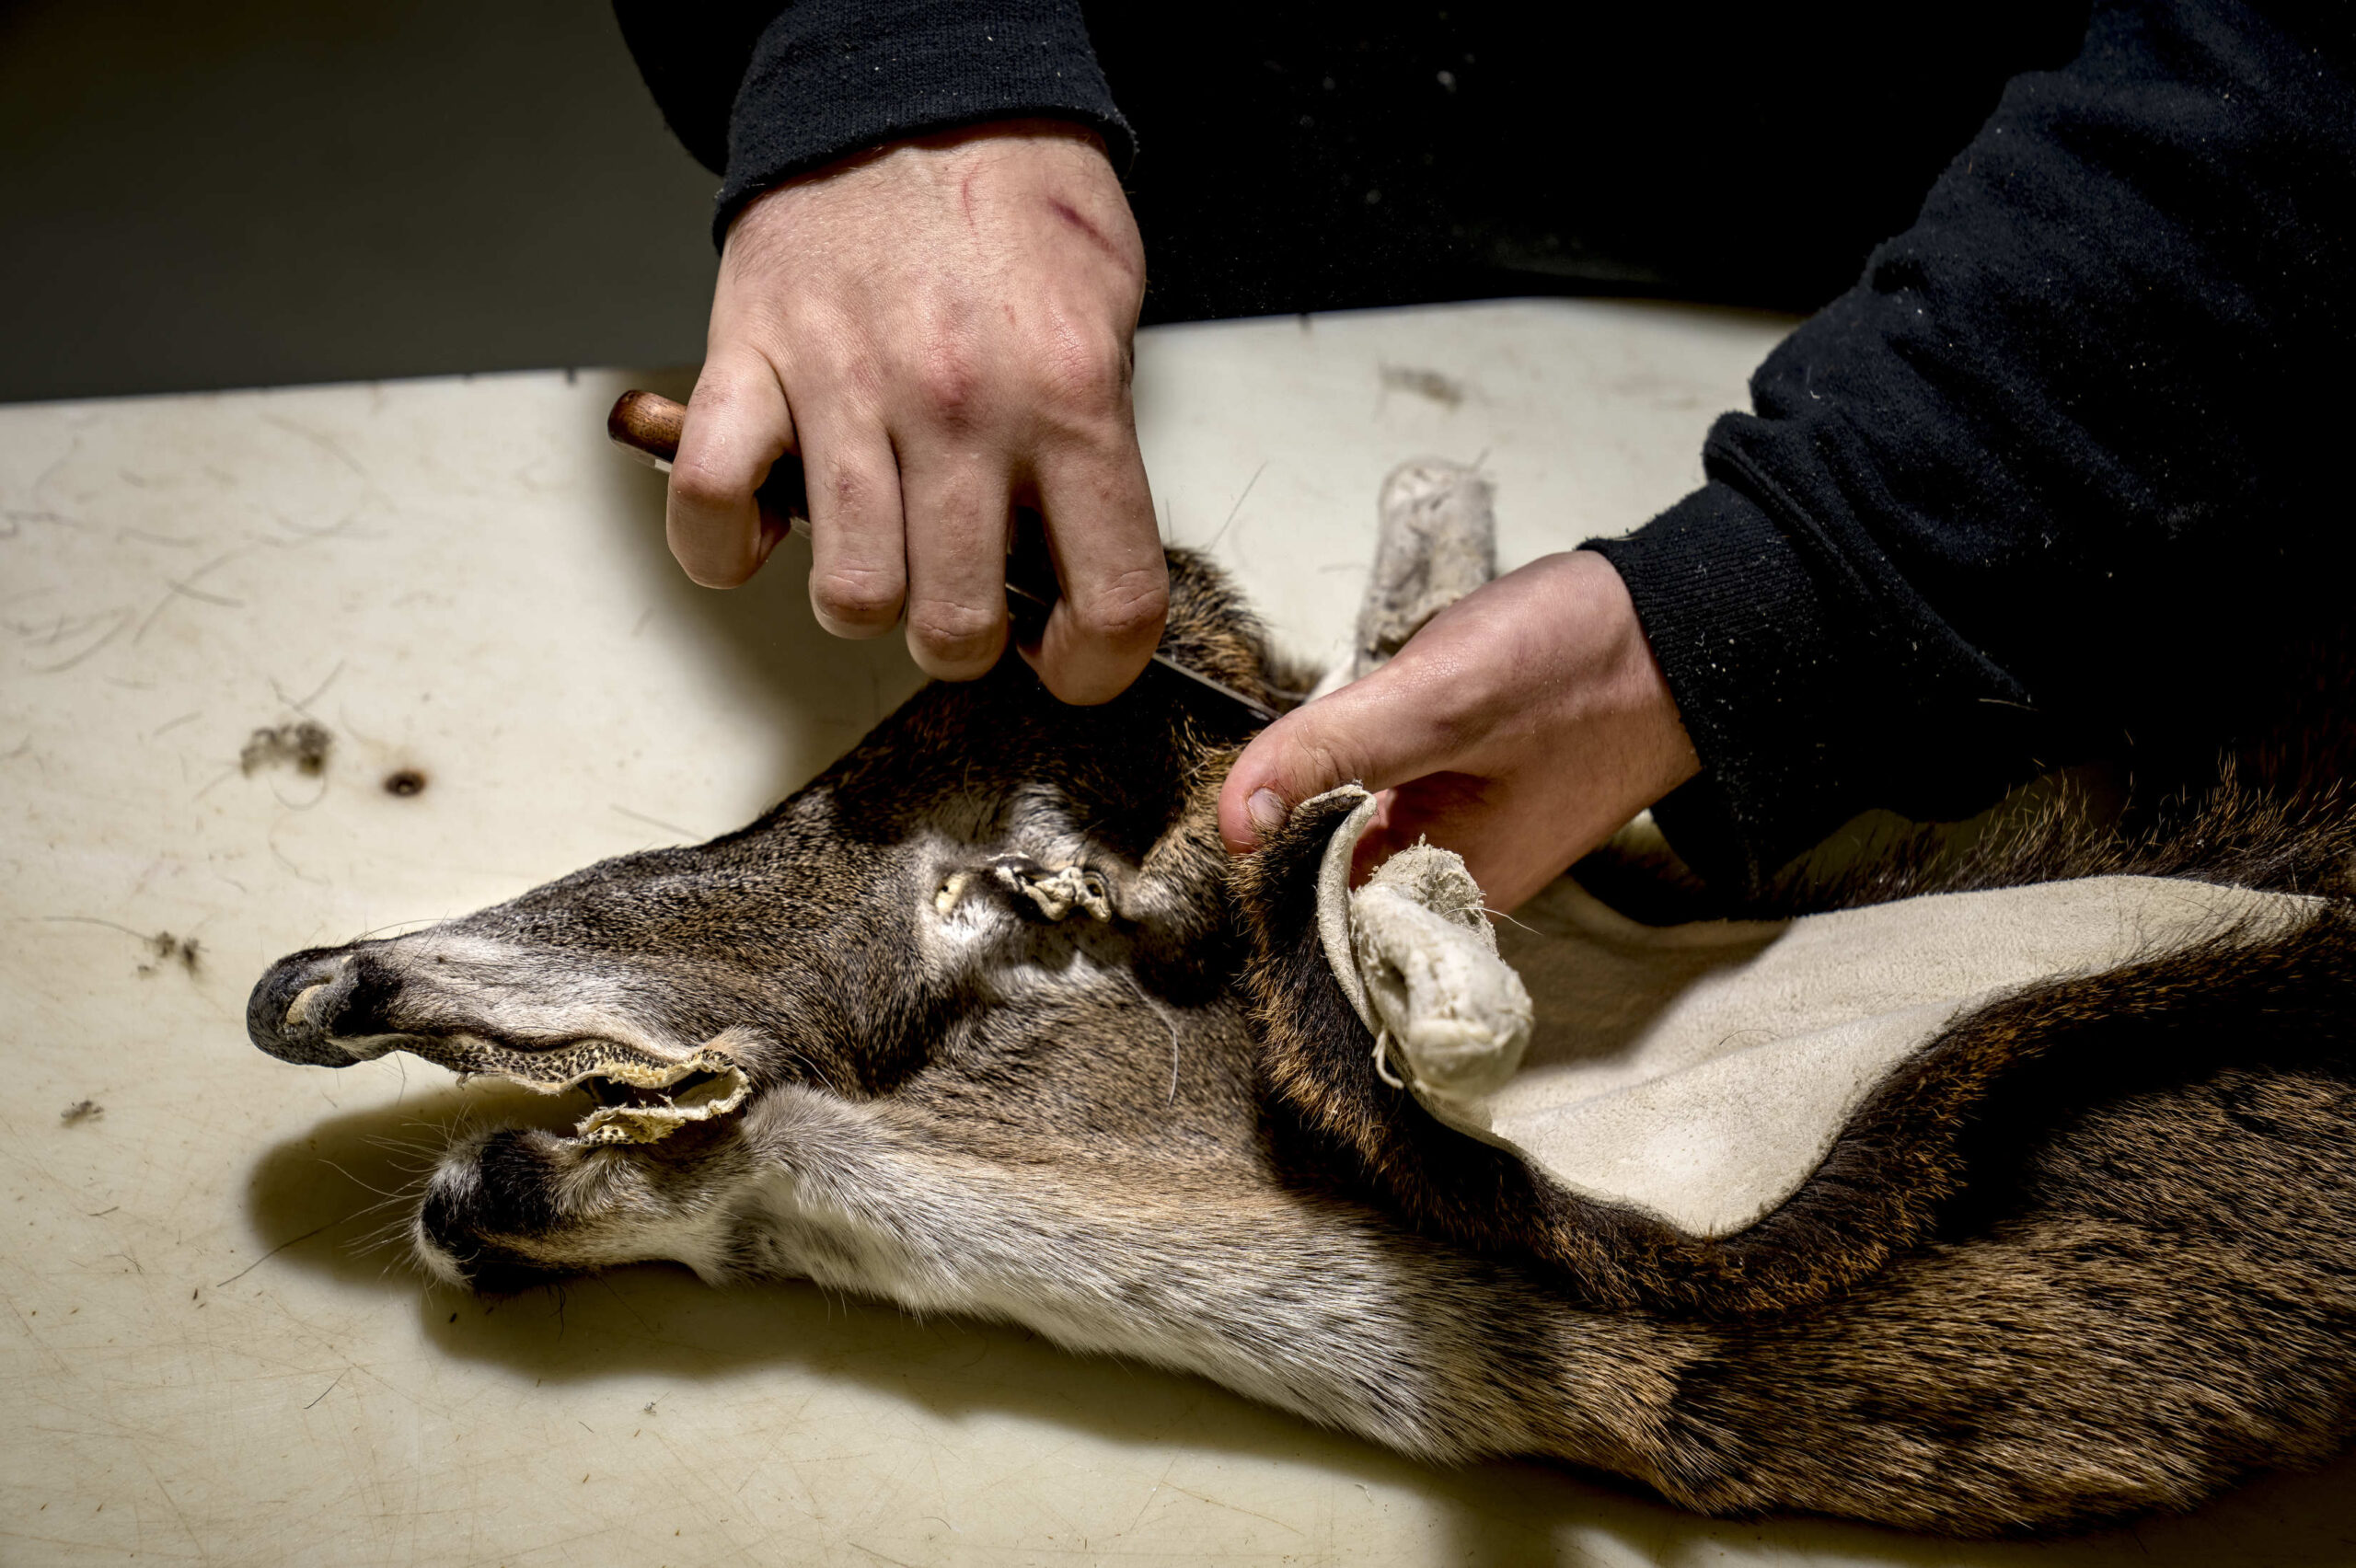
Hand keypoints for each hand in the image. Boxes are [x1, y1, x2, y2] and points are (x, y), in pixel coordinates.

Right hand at [667, 119, 1166, 703]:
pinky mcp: (752, 359)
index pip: (1108, 602)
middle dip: (964, 643)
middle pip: (957, 628)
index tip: (1070, 660)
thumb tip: (1073, 572)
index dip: (1095, 668)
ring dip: (863, 602)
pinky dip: (722, 545)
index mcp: (1070, 398)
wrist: (915, 85)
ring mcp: (849, 387)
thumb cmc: (1015, 203)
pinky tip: (764, 529)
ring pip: (850, 594)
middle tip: (963, 603)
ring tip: (876, 553)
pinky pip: (714, 501)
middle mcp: (962, 405)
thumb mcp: (1107, 322)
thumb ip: (1096, 452)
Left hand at [1217, 551, 1699, 909]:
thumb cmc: (1581, 665)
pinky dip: (1352, 782)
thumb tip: (1235, 820)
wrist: (1690, 627)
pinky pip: (1382, 813)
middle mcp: (1455, 889)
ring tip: (1280, 761)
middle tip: (1242, 782)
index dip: (1253, 873)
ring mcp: (1465, 846)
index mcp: (1449, 893)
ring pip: (1347, 842)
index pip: (1312, 920)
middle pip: (1323, 884)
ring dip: (1312, 803)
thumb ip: (1332, 752)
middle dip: (1278, 835)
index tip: (1216, 828)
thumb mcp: (1442, 699)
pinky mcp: (1471, 804)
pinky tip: (1337, 745)